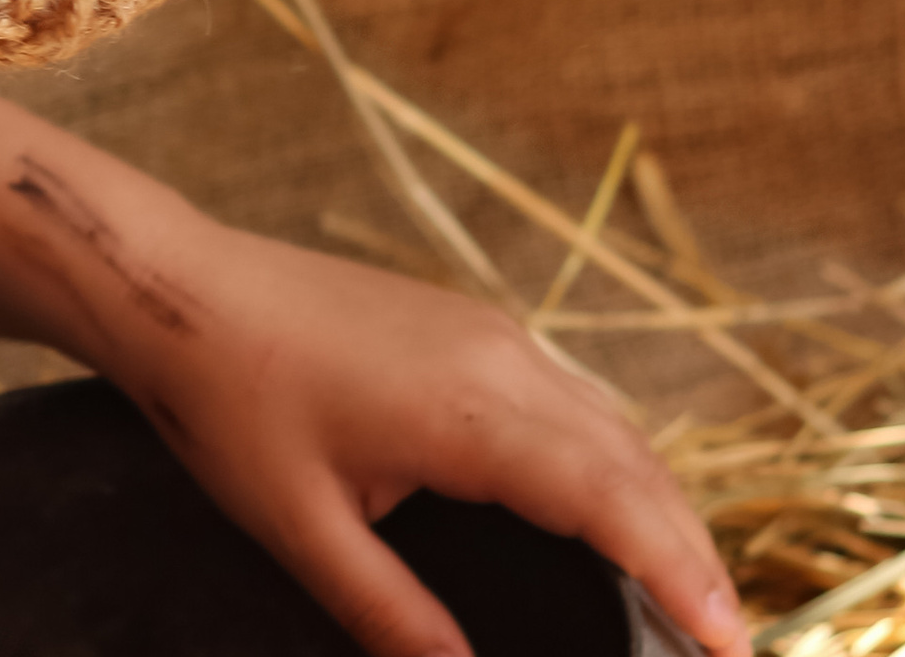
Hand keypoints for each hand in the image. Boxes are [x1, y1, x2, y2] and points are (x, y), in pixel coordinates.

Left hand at [92, 223, 747, 656]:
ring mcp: (482, 329)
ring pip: (607, 421)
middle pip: (631, 460)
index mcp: (466, 408)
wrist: (171, 285)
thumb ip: (392, 616)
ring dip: (656, 502)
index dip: (680, 573)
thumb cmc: (224, 399)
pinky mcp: (461, 323)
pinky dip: (612, 459)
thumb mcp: (303, 528)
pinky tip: (611, 509)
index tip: (732, 648)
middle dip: (691, 552)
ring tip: (690, 593)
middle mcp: (496, 357)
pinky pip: (568, 394)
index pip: (609, 499)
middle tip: (728, 646)